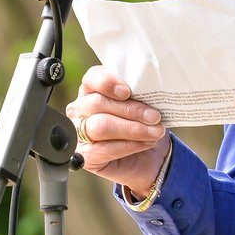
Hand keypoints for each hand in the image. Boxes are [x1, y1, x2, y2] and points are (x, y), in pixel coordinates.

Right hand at [65, 66, 169, 194]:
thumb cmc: (142, 122)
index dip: (107, 83)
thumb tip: (151, 90)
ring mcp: (79, 133)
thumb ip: (140, 93)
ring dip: (132, 129)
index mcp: (93, 88)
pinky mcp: (85, 155)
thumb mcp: (144, 103)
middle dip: (130, 110)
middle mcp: (81, 108)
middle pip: (98, 103)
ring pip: (101, 126)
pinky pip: (104, 149)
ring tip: (154, 131)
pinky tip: (145, 143)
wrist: (148, 155)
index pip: (92, 78)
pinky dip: (129, 145)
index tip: (127, 91)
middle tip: (154, 116)